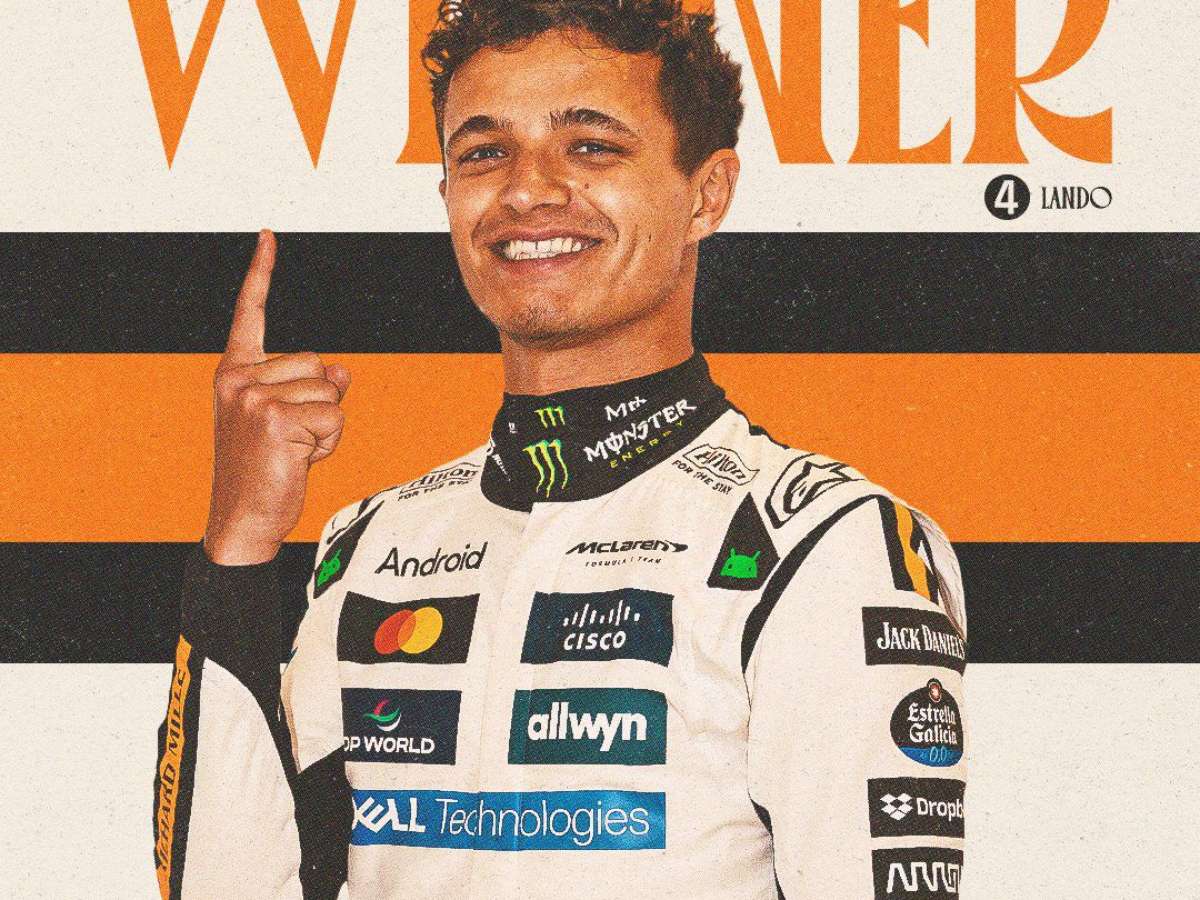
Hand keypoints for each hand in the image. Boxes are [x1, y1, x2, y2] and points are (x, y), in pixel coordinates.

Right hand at [202, 230, 351, 564]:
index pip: (251, 312)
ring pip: (330, 392)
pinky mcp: (276, 419)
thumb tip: (342, 370)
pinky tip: (300, 460)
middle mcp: (238, 378)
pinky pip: (335, 418)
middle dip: (319, 403)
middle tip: (289, 438)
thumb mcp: (285, 419)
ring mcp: (254, 397)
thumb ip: (310, 386)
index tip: (269, 234)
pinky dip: (329, 444)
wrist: (241, 518)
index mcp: (234, 371)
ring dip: (325, 426)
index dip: (261, 272)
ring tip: (292, 450)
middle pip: (317, 364)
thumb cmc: (263, 469)